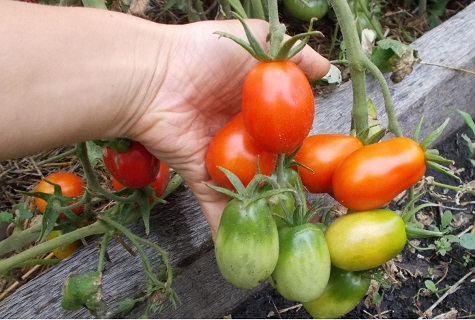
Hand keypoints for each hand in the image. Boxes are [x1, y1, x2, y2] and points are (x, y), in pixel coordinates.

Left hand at [127, 19, 330, 236]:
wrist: (154, 75)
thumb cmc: (205, 54)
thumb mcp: (259, 43)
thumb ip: (295, 54)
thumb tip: (327, 68)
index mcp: (255, 106)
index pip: (286, 131)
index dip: (304, 147)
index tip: (324, 167)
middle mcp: (240, 133)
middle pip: (269, 163)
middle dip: (286, 185)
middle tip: (310, 210)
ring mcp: (220, 156)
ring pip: (247, 187)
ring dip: (263, 212)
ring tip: (285, 238)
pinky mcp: (198, 173)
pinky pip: (215, 204)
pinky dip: (226, 228)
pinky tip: (242, 254)